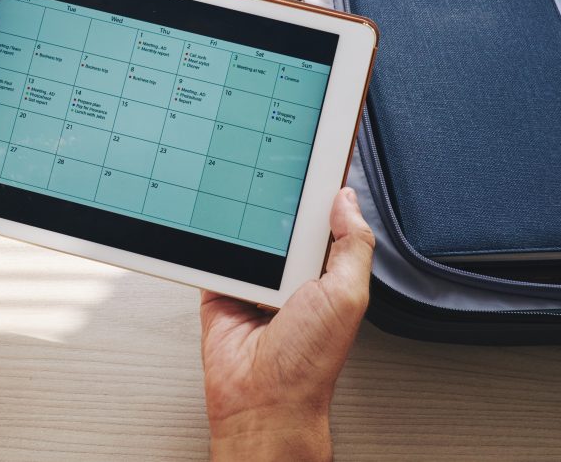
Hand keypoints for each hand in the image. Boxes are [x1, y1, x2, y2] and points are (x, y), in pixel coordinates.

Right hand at [200, 188, 374, 460]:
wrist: (261, 401)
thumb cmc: (309, 364)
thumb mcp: (347, 296)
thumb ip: (352, 245)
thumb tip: (346, 199)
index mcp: (327, 272)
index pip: (326, 220)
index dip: (322, 191)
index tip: (315, 158)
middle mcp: (292, 275)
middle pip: (282, 221)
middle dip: (277, 201)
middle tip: (271, 178)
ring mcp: (256, 282)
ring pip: (247, 233)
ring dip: (241, 220)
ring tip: (239, 201)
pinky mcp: (221, 290)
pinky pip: (213, 256)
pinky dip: (208, 244)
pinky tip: (211, 229)